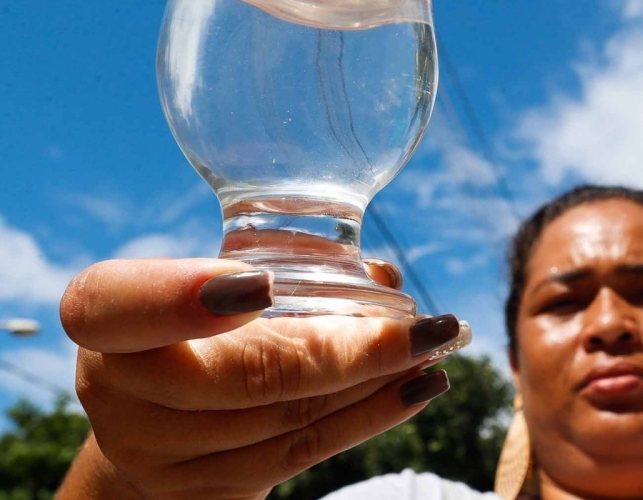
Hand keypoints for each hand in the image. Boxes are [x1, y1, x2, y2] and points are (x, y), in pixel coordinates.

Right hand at [58, 258, 462, 499]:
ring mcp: (158, 452)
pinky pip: (302, 452)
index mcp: (108, 320)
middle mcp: (118, 390)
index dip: (183, 297)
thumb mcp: (222, 281)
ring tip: (437, 346)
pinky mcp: (205, 489)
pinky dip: (370, 415)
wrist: (159, 420)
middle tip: (427, 326)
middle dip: (348, 351)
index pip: (118, 306)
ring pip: (285, 417)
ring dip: (376, 381)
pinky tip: (419, 388)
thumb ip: (286, 264)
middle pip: (241, 376)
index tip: (262, 286)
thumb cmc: (202, 327)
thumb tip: (381, 273)